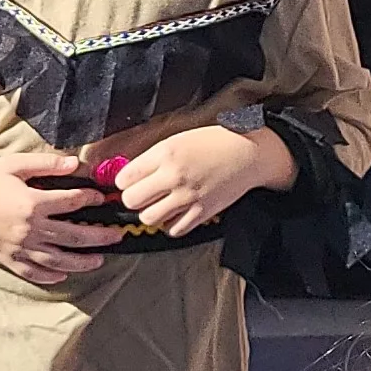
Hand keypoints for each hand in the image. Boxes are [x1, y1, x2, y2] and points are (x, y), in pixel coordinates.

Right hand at [0, 152, 123, 284]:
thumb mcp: (13, 164)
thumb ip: (46, 165)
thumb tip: (76, 164)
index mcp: (33, 203)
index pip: (72, 202)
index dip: (90, 199)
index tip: (102, 198)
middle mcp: (30, 229)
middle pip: (74, 236)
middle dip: (100, 236)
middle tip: (117, 235)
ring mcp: (19, 248)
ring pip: (58, 260)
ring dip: (82, 262)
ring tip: (99, 260)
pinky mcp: (7, 259)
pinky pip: (33, 273)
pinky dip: (50, 277)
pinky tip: (63, 275)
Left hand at [113, 125, 298, 238]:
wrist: (247, 152)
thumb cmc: (213, 142)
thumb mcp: (177, 140)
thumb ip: (152, 158)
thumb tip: (129, 175)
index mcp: (165, 154)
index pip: (124, 178)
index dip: (123, 182)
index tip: (129, 182)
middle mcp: (174, 176)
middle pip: (132, 200)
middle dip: (133, 198)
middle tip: (142, 195)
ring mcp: (188, 196)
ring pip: (149, 218)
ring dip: (150, 213)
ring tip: (158, 205)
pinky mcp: (202, 212)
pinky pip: (174, 229)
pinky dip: (170, 225)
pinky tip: (175, 214)